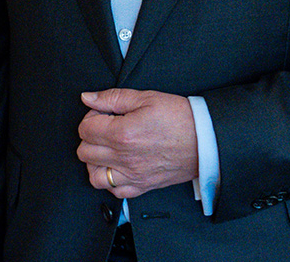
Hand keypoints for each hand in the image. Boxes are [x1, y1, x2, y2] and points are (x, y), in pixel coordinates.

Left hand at [76, 88, 199, 199]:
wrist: (205, 139)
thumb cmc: (179, 118)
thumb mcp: (146, 97)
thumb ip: (113, 97)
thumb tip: (88, 98)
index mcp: (122, 134)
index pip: (85, 129)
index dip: (91, 117)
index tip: (103, 114)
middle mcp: (124, 158)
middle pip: (84, 152)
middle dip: (91, 137)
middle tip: (106, 128)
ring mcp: (132, 175)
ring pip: (94, 176)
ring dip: (95, 161)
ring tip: (107, 148)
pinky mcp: (141, 187)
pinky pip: (114, 191)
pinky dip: (110, 180)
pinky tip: (117, 166)